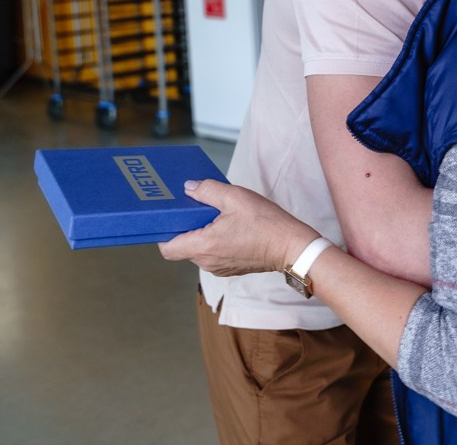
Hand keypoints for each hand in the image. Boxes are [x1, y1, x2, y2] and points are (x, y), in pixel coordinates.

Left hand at [158, 180, 319, 276]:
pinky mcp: (230, 267)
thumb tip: (189, 188)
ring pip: (198, 249)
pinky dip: (214, 240)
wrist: (292, 247)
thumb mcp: (236, 197)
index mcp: (204, 246)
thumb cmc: (267, 224)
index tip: (171, 215)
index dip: (164, 231)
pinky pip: (212, 253)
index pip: (167, 247)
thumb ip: (208, 190)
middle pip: (182, 246)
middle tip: (197, 207)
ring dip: (201, 233)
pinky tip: (229, 225)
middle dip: (185, 226)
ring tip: (217, 214)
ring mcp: (219, 267)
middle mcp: (207, 261)